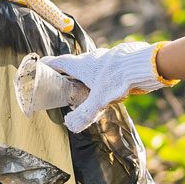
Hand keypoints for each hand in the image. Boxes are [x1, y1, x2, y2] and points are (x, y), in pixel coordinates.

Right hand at [37, 42, 170, 131]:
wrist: (144, 65)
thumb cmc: (117, 79)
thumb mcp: (98, 100)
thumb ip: (84, 113)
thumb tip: (71, 125)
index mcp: (81, 65)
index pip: (60, 62)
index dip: (49, 65)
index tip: (41, 66)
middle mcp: (92, 58)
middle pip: (75, 64)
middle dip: (68, 73)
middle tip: (63, 83)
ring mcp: (106, 58)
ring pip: (92, 66)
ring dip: (87, 74)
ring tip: (86, 87)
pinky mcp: (119, 62)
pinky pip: (106, 68)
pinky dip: (102, 76)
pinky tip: (108, 86)